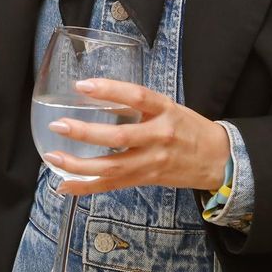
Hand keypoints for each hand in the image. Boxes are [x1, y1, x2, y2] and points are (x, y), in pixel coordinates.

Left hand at [41, 78, 230, 196]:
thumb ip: (140, 105)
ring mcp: (153, 161)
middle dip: (85, 132)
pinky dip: (87, 186)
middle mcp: (159, 136)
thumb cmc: (189, 129)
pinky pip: (113, 185)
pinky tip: (65, 185)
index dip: (110, 90)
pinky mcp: (147, 179)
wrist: (218, 159)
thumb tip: (99, 97)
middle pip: (119, 136)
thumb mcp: (169, 107)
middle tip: (58, 124)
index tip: (82, 86)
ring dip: (78, 164)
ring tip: (53, 156)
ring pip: (112, 166)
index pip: (137, 95)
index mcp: (165, 110)